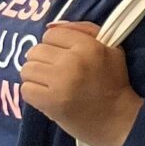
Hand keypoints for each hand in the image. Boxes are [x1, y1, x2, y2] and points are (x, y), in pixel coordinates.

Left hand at [20, 22, 141, 145]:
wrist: (118, 119)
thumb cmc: (114, 83)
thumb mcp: (110, 50)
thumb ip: (83, 31)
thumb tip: (50, 26)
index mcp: (89, 46)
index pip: (51, 34)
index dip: (56, 45)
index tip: (65, 57)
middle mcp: (73, 61)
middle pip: (35, 51)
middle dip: (43, 61)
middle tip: (57, 73)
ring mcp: (60, 82)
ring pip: (27, 69)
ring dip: (36, 77)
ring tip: (51, 85)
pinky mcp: (50, 101)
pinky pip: (26, 89)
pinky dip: (34, 93)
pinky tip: (48, 97)